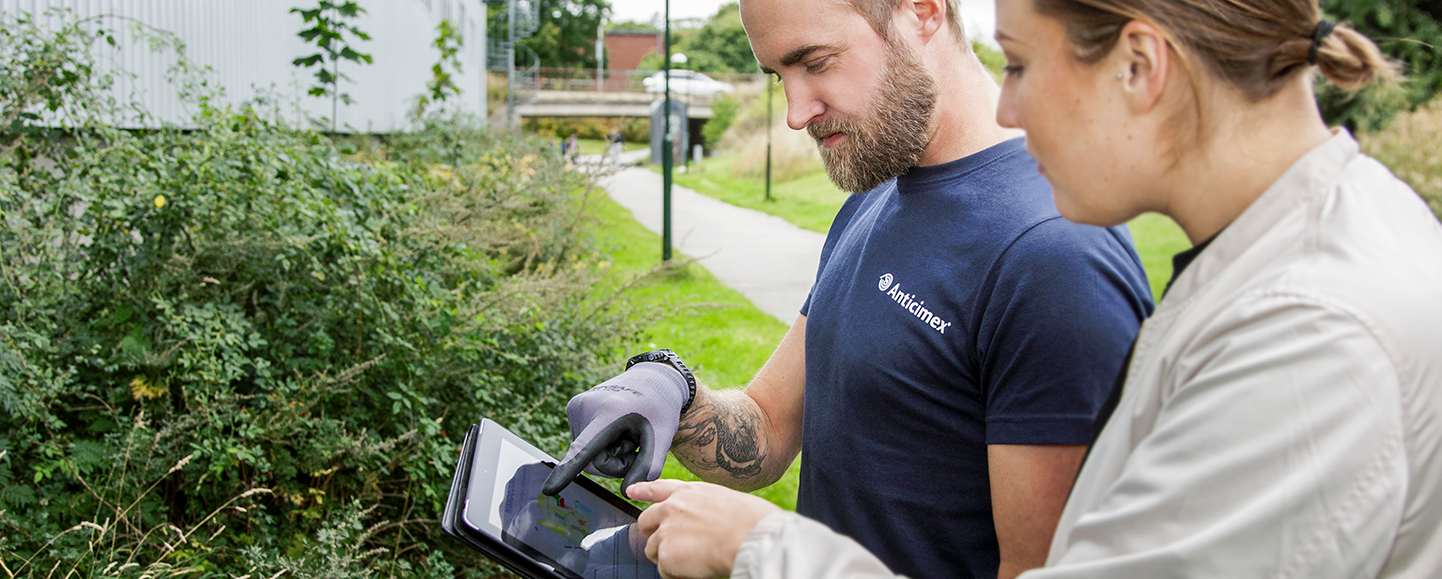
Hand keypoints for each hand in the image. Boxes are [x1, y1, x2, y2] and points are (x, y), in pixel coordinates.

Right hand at [542, 362, 690, 495]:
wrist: (653, 378)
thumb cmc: (659, 409)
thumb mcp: (662, 438)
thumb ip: (647, 468)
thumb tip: (625, 491)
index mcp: (609, 413)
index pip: (584, 449)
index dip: (567, 471)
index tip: (549, 489)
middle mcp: (586, 406)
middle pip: (591, 461)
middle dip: (613, 462)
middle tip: (635, 444)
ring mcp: (576, 404)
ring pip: (585, 452)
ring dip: (607, 451)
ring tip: (626, 430)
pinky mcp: (573, 406)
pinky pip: (583, 440)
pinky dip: (599, 441)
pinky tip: (615, 425)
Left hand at [631, 479, 780, 578]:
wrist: (751, 537)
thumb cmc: (751, 521)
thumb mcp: (725, 500)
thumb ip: (703, 508)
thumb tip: (700, 522)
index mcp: (689, 492)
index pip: (658, 488)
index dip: (642, 490)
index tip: (631, 491)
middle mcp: (672, 508)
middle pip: (645, 521)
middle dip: (653, 534)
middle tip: (670, 546)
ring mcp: (666, 532)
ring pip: (652, 549)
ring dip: (666, 557)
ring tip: (691, 561)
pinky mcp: (666, 555)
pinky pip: (664, 571)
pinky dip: (676, 575)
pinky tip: (695, 570)